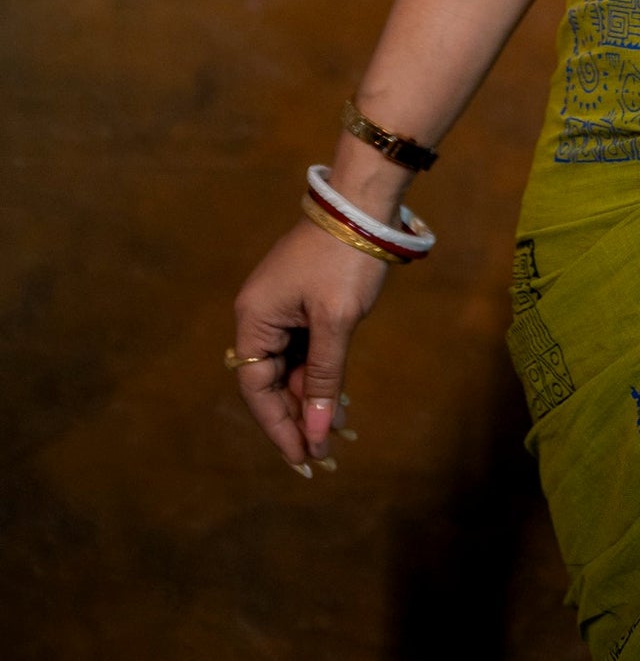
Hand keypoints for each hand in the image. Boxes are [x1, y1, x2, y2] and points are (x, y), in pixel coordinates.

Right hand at [232, 219, 388, 470]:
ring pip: (291, 368)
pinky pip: (305, 350)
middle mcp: (260, 314)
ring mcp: (281, 307)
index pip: (257, 388)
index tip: (302, 457)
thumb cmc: (346, 259)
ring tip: (339, 432)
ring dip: (312, 399)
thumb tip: (317, 430)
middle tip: (324, 453)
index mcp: (254, 317)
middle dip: (297, 417)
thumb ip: (324, 378)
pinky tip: (339, 400)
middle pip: (271, 382)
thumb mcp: (336, 322)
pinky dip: (320, 374)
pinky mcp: (302, 302)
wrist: (365, 203)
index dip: (278, 426)